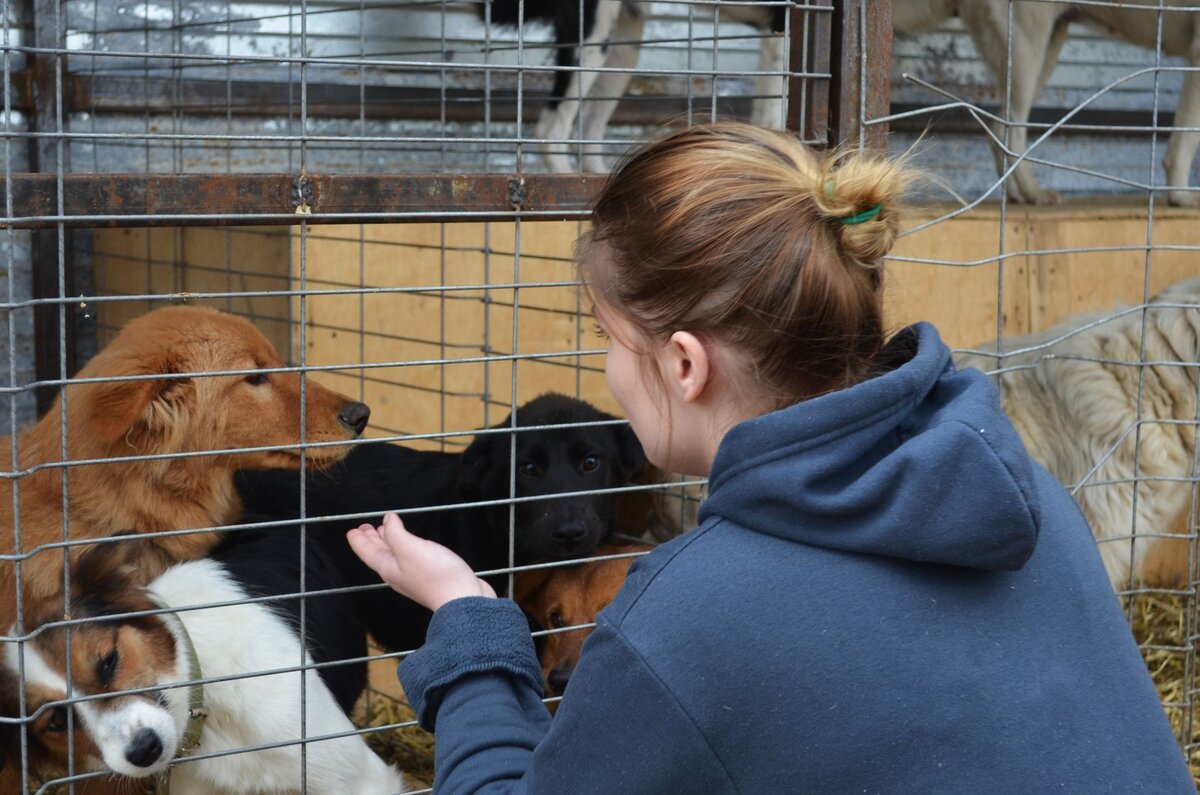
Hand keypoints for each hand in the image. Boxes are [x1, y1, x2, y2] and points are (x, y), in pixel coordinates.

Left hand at [347, 512, 495, 611]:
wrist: (462, 599)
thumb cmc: (435, 575)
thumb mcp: (409, 548)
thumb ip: (395, 533)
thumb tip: (387, 520)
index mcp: (389, 568)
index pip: (368, 552)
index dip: (359, 540)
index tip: (352, 530)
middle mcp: (398, 573)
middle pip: (380, 554)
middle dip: (372, 540)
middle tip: (365, 528)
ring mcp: (414, 575)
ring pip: (395, 555)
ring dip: (388, 542)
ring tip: (383, 531)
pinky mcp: (430, 575)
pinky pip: (410, 557)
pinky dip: (405, 546)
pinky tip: (412, 544)